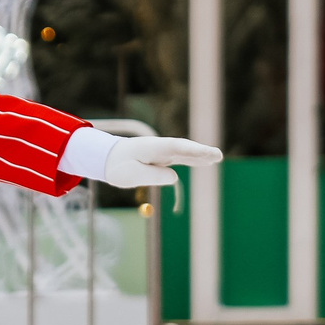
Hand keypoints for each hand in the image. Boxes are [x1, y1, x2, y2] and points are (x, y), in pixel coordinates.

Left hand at [103, 136, 221, 190]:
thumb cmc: (117, 167)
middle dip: (200, 152)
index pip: (175, 148)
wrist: (107, 157)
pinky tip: (206, 162)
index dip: (191, 150)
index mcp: (151, 148)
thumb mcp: (130, 175)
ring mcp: (162, 151)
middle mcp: (159, 147)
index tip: (205, 153)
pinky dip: (194, 159)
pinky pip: (181, 157)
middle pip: (183, 148)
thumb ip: (152, 176)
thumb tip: (175, 177)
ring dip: (200, 155)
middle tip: (217, 155)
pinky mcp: (163, 157)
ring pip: (184, 152)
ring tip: (217, 158)